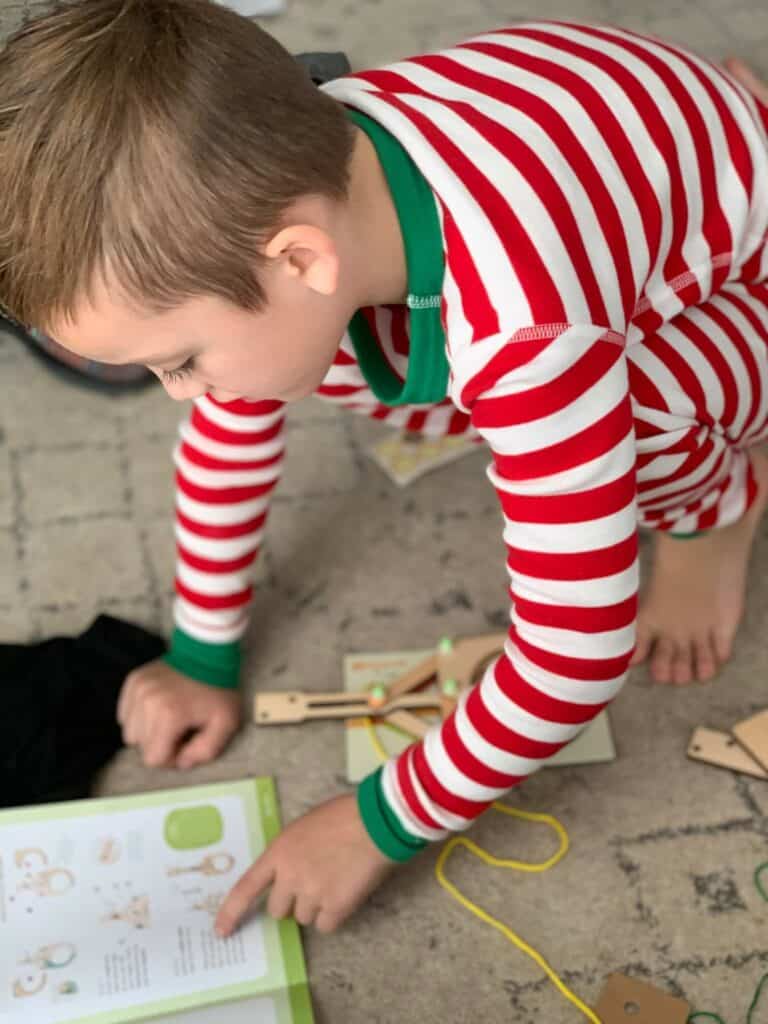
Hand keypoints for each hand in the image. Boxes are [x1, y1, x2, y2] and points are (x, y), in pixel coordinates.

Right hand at [117, 660, 240, 769]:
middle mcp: (147, 702)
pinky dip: (139, 716)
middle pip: (140, 746)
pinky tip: (158, 707)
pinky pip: (125, 713)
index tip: (187, 741)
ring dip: (148, 731)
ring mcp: (137, 690)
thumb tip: (182, 763)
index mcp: (169, 715)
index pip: (154, 759)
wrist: (208, 652)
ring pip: (129, 731)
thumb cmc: (218, 689)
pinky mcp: (132, 681)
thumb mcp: (226, 723)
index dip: (172, 757)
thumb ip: (206, 751)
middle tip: (181, 728)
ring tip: (169, 717)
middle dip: (160, 743)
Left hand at [215, 794, 394, 934]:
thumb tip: (288, 874)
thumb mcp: (304, 827)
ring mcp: (312, 893)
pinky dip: (335, 915)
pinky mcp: (335, 907)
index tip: (222, 931)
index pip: (246, 888)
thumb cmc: (344, 815)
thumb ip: (290, 852)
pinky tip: (346, 892)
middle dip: (291, 901)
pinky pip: (326, 926)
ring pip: (304, 918)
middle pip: (278, 909)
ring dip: (316, 906)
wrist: (376, 821)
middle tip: (312, 883)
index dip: (231, 912)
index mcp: (279, 852)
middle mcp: (290, 876)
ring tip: (336, 880)